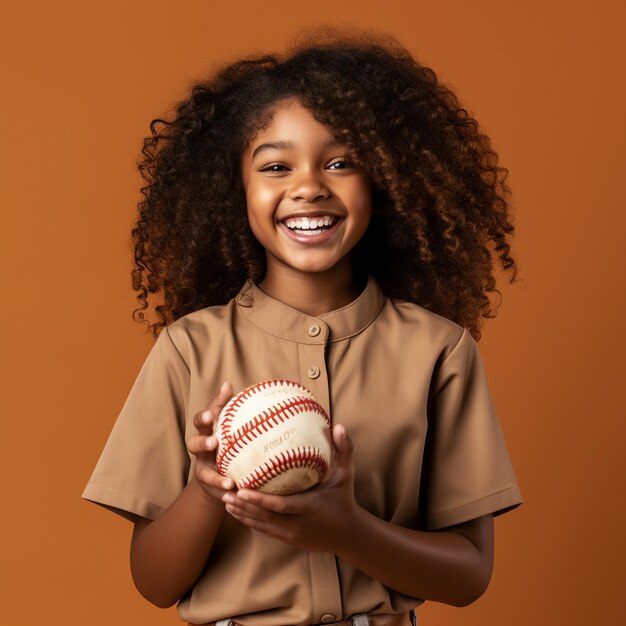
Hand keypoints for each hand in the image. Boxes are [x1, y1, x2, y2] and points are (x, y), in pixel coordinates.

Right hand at [187, 382, 235, 503]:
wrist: (221, 472)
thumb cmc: (227, 440)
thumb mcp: (228, 423)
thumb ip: (227, 406)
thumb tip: (227, 383)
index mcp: (207, 431)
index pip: (201, 420)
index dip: (205, 416)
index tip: (213, 414)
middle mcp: (201, 450)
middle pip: (193, 444)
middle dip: (202, 442)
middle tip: (214, 443)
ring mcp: (203, 469)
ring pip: (202, 473)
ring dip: (215, 476)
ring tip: (229, 481)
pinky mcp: (209, 486)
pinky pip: (215, 491)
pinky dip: (224, 493)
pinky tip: (235, 495)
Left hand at [221, 424, 360, 552]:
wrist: (348, 535)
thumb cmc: (344, 499)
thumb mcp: (347, 474)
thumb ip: (344, 449)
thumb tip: (338, 424)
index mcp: (309, 506)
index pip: (280, 506)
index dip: (259, 499)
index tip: (242, 489)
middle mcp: (297, 523)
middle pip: (264, 517)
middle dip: (243, 506)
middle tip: (224, 491)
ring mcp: (291, 534)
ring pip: (261, 525)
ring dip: (242, 514)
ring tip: (223, 499)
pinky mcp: (288, 540)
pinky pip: (265, 530)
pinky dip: (250, 521)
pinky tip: (237, 510)